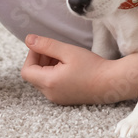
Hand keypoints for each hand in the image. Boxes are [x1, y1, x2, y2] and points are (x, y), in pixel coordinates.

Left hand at [20, 34, 137, 104]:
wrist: (111, 83)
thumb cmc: (92, 66)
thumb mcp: (68, 51)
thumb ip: (46, 45)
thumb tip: (28, 39)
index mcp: (49, 83)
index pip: (26, 70)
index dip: (32, 56)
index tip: (45, 47)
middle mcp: (50, 94)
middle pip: (33, 76)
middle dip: (40, 60)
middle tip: (56, 50)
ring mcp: (57, 98)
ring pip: (42, 80)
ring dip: (47, 67)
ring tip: (64, 57)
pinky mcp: (65, 99)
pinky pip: (51, 85)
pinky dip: (54, 74)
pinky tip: (68, 66)